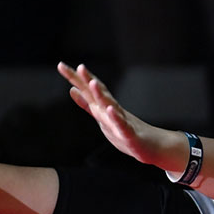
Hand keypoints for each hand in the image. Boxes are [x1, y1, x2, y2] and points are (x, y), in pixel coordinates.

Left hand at [57, 62, 182, 170]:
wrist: (153, 147)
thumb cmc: (125, 132)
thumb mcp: (101, 117)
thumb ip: (86, 104)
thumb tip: (71, 89)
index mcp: (104, 107)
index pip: (88, 89)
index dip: (75, 78)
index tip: (61, 65)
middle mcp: (113, 110)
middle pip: (99, 94)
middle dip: (89, 81)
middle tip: (80, 67)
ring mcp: (122, 121)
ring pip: (111, 106)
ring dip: (102, 95)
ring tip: (93, 83)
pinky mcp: (130, 135)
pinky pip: (122, 125)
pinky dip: (116, 117)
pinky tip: (110, 109)